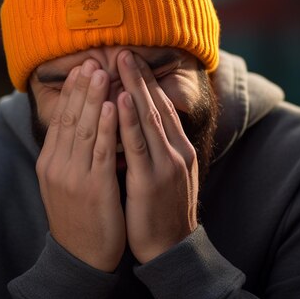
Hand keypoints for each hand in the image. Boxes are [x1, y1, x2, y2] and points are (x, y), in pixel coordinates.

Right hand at [35, 60, 125, 271]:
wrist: (81, 256)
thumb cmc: (78, 215)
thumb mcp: (63, 182)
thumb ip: (67, 154)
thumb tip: (76, 124)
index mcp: (49, 162)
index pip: (61, 119)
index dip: (71, 92)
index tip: (81, 68)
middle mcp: (57, 166)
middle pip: (70, 118)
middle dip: (82, 88)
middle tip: (91, 60)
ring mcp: (74, 177)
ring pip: (84, 129)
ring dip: (93, 98)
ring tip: (101, 73)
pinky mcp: (94, 189)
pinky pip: (101, 151)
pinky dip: (107, 126)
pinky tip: (113, 106)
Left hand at [117, 51, 198, 263]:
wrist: (171, 248)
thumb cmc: (164, 211)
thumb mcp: (169, 174)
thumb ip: (160, 149)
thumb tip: (146, 127)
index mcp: (180, 148)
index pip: (163, 107)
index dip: (147, 82)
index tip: (133, 60)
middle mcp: (177, 151)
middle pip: (157, 105)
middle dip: (140, 76)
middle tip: (125, 50)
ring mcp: (166, 164)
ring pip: (149, 117)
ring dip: (134, 87)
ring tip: (121, 62)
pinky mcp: (151, 179)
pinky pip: (137, 144)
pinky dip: (128, 119)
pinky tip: (119, 99)